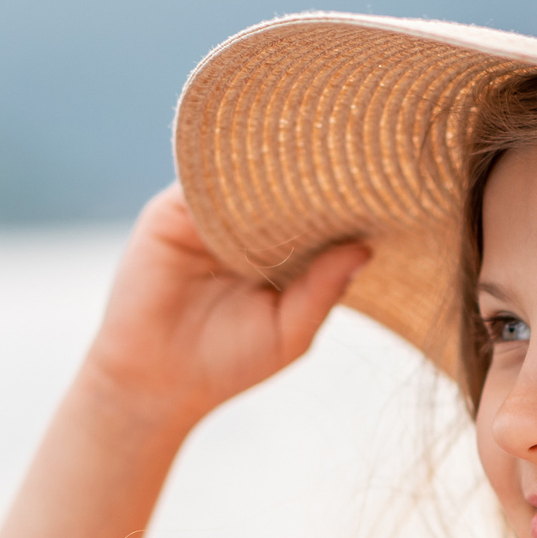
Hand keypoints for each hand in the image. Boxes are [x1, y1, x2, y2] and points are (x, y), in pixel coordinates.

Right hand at [81, 184, 370, 432]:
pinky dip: (229, 173)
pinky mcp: (171, 211)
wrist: (154, 383)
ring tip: (317, 154)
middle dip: (315, 173)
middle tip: (358, 156)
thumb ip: (323, 290)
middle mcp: (246, 227)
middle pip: (285, 184)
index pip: (318, 212)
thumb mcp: (290, 332)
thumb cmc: (228, 364)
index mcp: (283, 253)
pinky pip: (203, 178)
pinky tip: (260, 174)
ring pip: (245, 173)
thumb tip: (366, 248)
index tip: (382, 187)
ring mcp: (208, 214)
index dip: (345, 201)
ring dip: (275, 165)